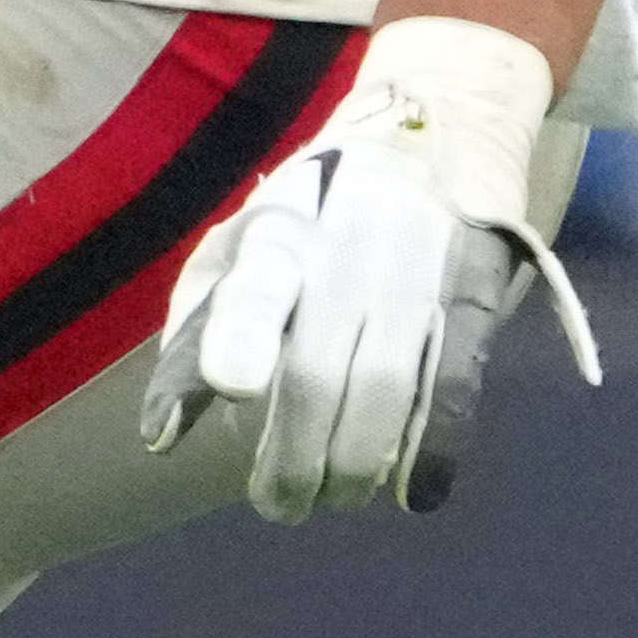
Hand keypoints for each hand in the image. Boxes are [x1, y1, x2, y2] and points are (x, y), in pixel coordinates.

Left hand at [143, 19, 592, 522]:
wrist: (439, 133)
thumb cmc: (313, 214)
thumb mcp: (239, 245)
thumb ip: (197, 331)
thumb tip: (162, 435)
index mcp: (280, 225)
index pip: (258, 282)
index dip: (241, 336)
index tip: (232, 387)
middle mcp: (350, 242)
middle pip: (319, 371)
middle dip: (294, 458)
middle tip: (279, 504)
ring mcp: (419, 268)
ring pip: (386, 389)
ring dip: (355, 464)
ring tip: (334, 497)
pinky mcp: (475, 294)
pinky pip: (455, 386)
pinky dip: (433, 448)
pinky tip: (410, 492)